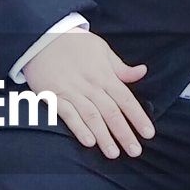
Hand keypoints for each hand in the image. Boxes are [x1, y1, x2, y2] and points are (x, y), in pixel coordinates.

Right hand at [23, 31, 154, 157]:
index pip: (126, 99)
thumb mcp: (101, 49)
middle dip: (124, 133)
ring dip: (103, 136)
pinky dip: (78, 128)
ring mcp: (71, 91)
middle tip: (135, 151)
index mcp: (104, 74)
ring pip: (91, 116)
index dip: (138, 117)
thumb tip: (142, 72)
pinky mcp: (53, 95)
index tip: (148, 134)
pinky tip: (88, 142)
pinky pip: (67, 114)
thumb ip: (120, 67)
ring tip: (113, 153)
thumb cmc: (73, 42)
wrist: (41, 35)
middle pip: (111, 112)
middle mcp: (90, 85)